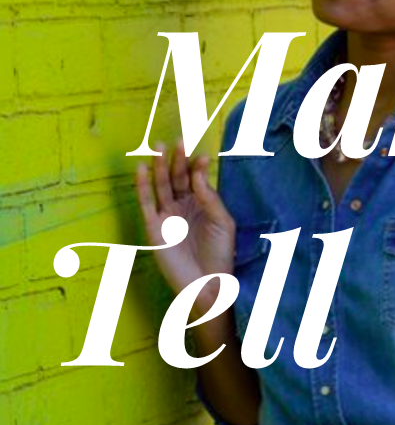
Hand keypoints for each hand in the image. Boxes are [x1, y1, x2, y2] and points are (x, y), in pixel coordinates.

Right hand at [136, 140, 235, 297]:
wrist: (207, 284)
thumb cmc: (220, 254)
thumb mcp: (222, 222)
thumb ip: (210, 197)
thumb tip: (197, 171)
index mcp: (202, 205)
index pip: (197, 179)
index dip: (197, 167)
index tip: (202, 155)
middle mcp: (183, 207)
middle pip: (177, 178)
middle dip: (177, 160)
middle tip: (178, 140)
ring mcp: (167, 216)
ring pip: (161, 186)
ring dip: (160, 166)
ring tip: (160, 146)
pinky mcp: (153, 227)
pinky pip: (146, 202)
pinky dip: (143, 185)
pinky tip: (143, 168)